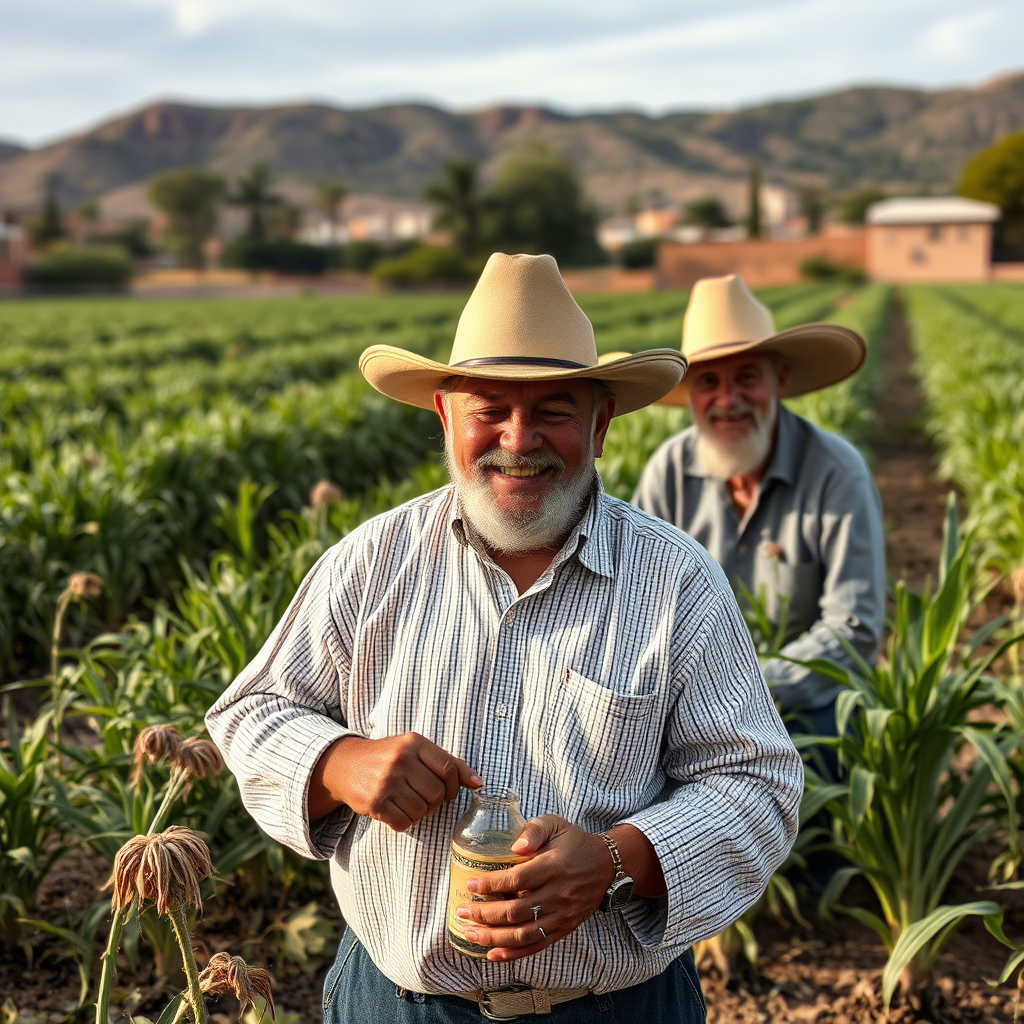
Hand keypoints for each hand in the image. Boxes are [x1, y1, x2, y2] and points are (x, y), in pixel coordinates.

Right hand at [309, 732, 481, 830]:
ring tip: (406, 801)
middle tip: (423, 797)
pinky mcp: (375, 802)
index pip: (449, 768)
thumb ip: (448, 763)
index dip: (455, 786)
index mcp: (414, 743)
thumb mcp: (416, 750)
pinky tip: (395, 810)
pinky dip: (403, 822)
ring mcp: (386, 781)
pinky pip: (404, 822)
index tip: (450, 792)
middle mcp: (400, 759)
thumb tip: (478, 783)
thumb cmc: (389, 757)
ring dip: (418, 812)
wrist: (345, 765)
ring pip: (422, 810)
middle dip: (435, 801)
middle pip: (437, 793)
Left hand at [455, 815, 614, 961]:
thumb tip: (515, 846)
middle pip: (515, 912)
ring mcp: (562, 915)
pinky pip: (536, 945)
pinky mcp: (564, 928)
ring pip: (522, 934)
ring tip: (470, 933)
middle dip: (484, 914)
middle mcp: (558, 894)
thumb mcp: (555, 824)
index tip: (471, 884)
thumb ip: (533, 830)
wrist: (606, 865)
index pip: (517, 880)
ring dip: (493, 937)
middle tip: (462, 910)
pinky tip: (493, 952)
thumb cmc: (575, 842)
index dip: (491, 885)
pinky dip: (513, 953)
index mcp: (553, 866)